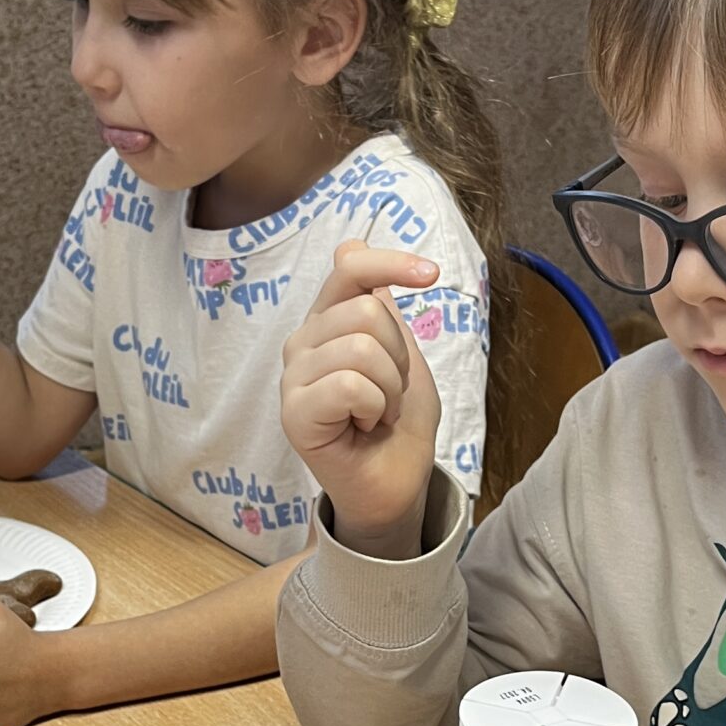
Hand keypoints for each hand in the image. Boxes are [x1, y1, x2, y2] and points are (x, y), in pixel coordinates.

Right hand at [280, 241, 441, 556]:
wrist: (397, 483)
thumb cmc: (397, 422)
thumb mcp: (402, 352)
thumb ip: (378, 303)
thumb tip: (350, 243)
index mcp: (327, 322)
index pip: (349, 267)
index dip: (390, 263)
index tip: (431, 275)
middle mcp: (303, 342)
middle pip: (367, 310)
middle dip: (400, 355)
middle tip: (390, 392)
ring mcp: (294, 377)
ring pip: (362, 347)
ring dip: (390, 387)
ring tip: (378, 412)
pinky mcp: (295, 413)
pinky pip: (349, 384)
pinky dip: (374, 407)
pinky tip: (363, 426)